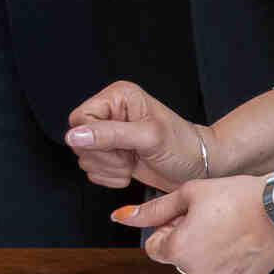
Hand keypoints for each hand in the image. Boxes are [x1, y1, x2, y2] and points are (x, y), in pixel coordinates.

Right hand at [65, 81, 208, 192]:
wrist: (200, 167)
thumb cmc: (184, 147)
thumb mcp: (149, 137)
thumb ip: (110, 134)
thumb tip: (74, 135)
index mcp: (116, 97)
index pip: (80, 119)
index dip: (94, 139)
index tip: (119, 147)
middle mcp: (110, 113)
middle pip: (79, 140)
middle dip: (105, 156)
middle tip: (130, 155)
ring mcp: (109, 134)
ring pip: (84, 157)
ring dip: (109, 168)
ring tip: (133, 162)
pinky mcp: (111, 153)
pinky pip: (92, 169)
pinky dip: (110, 176)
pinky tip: (130, 170)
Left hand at [118, 177, 273, 273]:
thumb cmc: (239, 198)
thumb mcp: (187, 194)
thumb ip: (152, 210)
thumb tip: (123, 217)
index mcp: (179, 251)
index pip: (153, 247)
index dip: (167, 229)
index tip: (184, 218)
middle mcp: (198, 272)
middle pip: (177, 257)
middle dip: (186, 239)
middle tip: (209, 220)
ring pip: (200, 267)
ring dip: (206, 251)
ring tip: (226, 229)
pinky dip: (226, 262)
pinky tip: (237, 242)